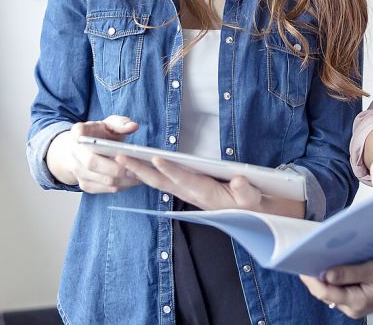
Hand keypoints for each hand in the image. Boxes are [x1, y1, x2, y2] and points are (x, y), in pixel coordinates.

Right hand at [45, 115, 141, 193]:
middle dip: (117, 167)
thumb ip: (120, 123)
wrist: (85, 150)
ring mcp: (78, 171)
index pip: (79, 134)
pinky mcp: (85, 185)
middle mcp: (74, 153)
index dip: (92, 140)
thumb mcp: (109, 124)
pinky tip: (134, 181)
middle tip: (138, 167)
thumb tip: (133, 126)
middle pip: (93, 163)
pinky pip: (105, 188)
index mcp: (78, 133)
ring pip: (102, 179)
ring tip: (142, 175)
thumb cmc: (99, 135)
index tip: (108, 143)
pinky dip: (122, 186)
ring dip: (124, 179)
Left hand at [117, 156, 263, 210]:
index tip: (156, 159)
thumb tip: (240, 180)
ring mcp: (186, 192)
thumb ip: (246, 190)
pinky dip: (147, 174)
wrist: (247, 215)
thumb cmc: (249, 204)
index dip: (171, 170)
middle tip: (120, 157)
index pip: (185, 180)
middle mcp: (191, 194)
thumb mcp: (252, 198)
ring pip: (158, 182)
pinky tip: (136, 167)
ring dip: (139, 171)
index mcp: (206, 194)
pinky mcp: (186, 189)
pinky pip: (162, 182)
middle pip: (161, 182)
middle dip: (140, 170)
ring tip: (121, 158)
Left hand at [300, 259, 372, 317]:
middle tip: (306, 255)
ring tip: (319, 257)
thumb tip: (326, 274)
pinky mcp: (356, 300)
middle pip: (324, 292)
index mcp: (355, 302)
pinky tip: (333, 264)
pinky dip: (334, 278)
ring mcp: (353, 305)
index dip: (310, 278)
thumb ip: (350, 272)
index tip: (300, 262)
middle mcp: (351, 308)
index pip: (324, 292)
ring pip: (330, 291)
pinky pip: (339, 289)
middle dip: (315, 276)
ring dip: (324, 276)